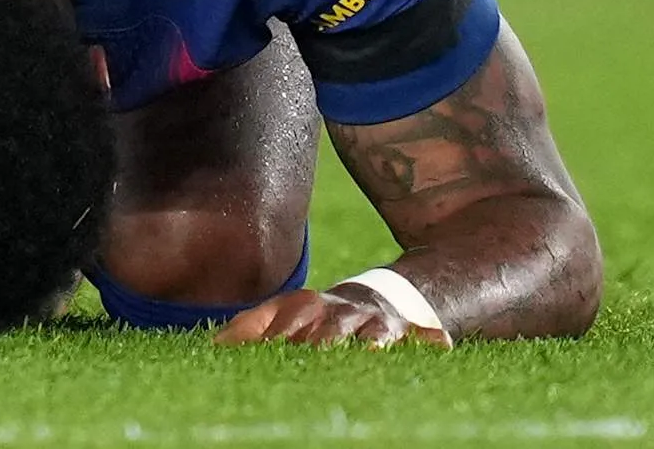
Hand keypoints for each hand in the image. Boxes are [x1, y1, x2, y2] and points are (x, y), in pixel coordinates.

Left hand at [214, 286, 451, 348]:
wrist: (375, 299)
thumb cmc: (318, 318)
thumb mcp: (282, 316)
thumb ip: (249, 328)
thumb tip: (214, 346)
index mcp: (307, 307)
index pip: (287, 324)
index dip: (276, 339)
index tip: (265, 353)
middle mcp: (343, 313)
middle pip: (329, 331)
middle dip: (321, 342)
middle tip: (315, 354)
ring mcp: (378, 323)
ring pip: (375, 332)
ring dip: (373, 340)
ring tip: (371, 349)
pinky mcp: (411, 332)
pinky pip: (425, 336)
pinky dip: (430, 340)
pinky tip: (438, 345)